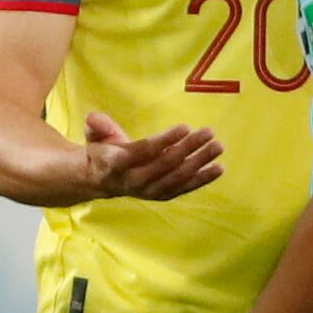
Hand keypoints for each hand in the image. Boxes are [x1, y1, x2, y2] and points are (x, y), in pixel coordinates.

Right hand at [80, 112, 223, 201]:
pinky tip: (218, 168)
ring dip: (200, 162)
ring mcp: (149, 191)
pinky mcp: (161, 195)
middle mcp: (134, 181)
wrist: (100, 181)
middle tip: (209, 132)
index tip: (184, 127)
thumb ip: (97, 125)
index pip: (144, 152)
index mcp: (116, 164)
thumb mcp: (94, 135)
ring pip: (178, 178)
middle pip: (166, 165)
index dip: (165, 140)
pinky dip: (201, 180)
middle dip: (189, 148)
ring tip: (218, 147)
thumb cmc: (102, 151)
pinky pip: (183, 188)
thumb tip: (93, 118)